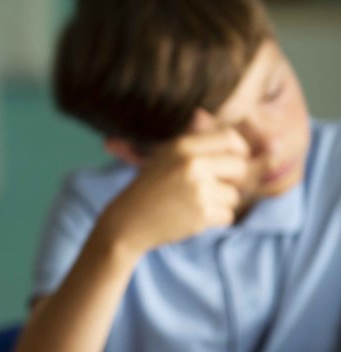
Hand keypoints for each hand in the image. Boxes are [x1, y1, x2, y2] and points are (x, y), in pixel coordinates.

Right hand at [99, 110, 249, 254]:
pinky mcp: (202, 214)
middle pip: (239, 166)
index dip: (239, 149)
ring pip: (233, 195)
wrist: (127, 223)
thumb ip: (190, 139)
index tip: (235, 160)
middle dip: (232, 180)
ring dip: (220, 203)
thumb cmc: (148, 189)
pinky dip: (214, 220)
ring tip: (194, 205)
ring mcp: (198, 189)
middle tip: (213, 189)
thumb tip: (204, 114)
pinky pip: (228, 215)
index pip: (229, 137)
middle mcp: (192, 164)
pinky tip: (192, 218)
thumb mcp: (164, 156)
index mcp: (182, 146)